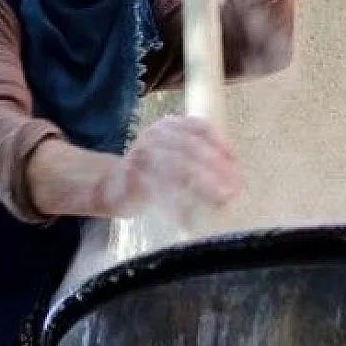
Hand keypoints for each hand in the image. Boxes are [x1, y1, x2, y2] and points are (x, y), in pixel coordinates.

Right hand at [97, 114, 242, 217]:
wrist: (108, 185)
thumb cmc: (149, 172)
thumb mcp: (171, 153)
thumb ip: (197, 156)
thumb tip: (232, 175)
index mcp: (167, 126)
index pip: (200, 127)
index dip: (222, 144)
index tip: (237, 164)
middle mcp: (154, 137)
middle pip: (193, 148)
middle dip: (218, 167)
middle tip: (235, 186)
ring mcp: (142, 158)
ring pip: (180, 168)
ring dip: (205, 184)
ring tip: (222, 197)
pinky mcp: (133, 180)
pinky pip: (161, 193)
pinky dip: (179, 207)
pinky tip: (192, 218)